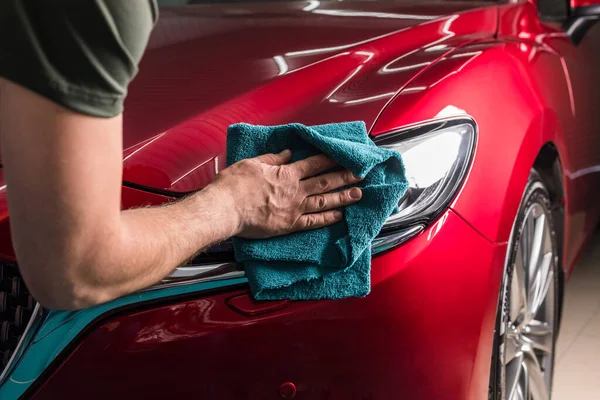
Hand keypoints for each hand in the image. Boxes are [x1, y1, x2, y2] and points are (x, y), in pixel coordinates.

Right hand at [210, 149, 362, 238]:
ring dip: (343, 197)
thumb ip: (273, 159)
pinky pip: (313, 222)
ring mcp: (294, 209)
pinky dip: (328, 219)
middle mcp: (295, 191)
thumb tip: (288, 153)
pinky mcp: (289, 226)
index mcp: (286, 173)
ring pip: (324, 201)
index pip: (314, 164)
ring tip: (358, 194)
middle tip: (361, 174)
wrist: (225, 209)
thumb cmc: (234, 185)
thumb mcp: (253, 163)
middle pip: (325, 181)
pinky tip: (340, 216)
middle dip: (345, 176)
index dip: (331, 159)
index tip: (345, 156)